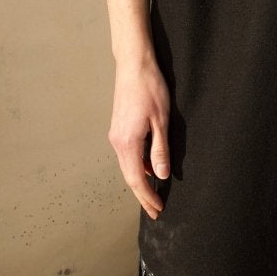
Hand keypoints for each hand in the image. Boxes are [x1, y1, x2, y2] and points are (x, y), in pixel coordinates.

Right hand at [108, 54, 171, 218]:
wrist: (133, 65)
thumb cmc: (150, 89)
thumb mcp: (161, 121)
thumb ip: (160, 150)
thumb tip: (161, 176)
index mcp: (127, 143)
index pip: (137, 179)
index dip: (147, 197)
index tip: (158, 209)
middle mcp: (117, 142)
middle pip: (129, 176)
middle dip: (142, 195)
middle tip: (155, 210)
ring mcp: (116, 135)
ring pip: (127, 166)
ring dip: (140, 182)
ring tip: (152, 194)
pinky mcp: (118, 128)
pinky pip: (127, 155)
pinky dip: (137, 167)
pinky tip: (149, 168)